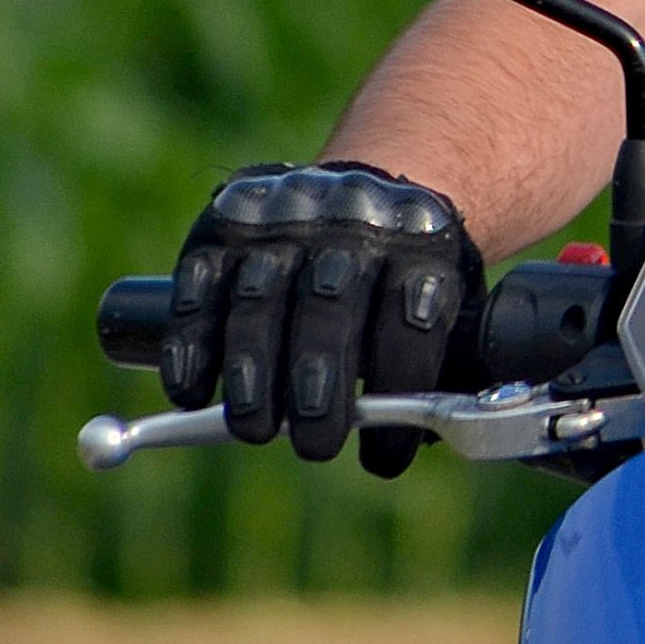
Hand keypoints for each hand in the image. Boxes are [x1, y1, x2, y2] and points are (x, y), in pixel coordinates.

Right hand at [161, 164, 480, 471]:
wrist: (370, 186)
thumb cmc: (410, 273)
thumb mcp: (453, 298)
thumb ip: (449, 362)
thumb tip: (429, 435)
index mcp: (422, 242)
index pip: (411, 319)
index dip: (396, 392)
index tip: (384, 457)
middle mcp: (351, 220)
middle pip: (329, 307)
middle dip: (318, 390)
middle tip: (316, 447)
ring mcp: (284, 216)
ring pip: (258, 299)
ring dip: (251, 374)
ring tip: (254, 428)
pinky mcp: (224, 220)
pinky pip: (198, 286)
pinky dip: (191, 344)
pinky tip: (190, 392)